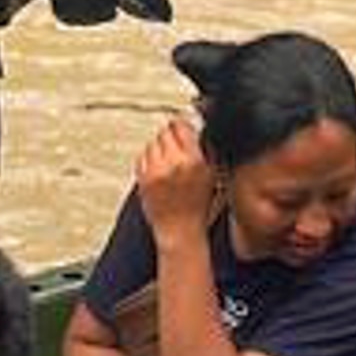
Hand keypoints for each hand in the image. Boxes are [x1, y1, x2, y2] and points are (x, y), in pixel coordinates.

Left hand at [135, 112, 215, 243]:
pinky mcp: (142, 179)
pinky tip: (159, 169)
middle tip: (177, 145)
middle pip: (164, 132)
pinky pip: (142, 157)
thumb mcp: (213, 176)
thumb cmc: (198, 207)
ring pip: (152, 143)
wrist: (180, 230)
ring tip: (168, 160)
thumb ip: (207, 150)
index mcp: (193, 160)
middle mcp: (172, 163)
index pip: (181, 125)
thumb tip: (199, 129)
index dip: (182, 125)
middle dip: (171, 136)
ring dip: (159, 147)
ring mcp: (155, 171)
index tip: (183, 126)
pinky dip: (149, 159)